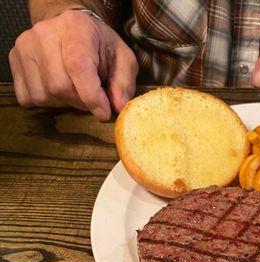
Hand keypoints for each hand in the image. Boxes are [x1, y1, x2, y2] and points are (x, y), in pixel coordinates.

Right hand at [9, 10, 138, 120]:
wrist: (72, 29)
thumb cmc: (100, 46)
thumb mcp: (122, 59)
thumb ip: (124, 83)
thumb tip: (118, 107)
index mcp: (76, 28)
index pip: (78, 67)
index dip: (91, 96)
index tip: (103, 113)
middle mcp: (45, 34)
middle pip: (59, 86)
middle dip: (81, 102)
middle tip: (93, 99)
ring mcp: (25, 47)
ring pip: (44, 95)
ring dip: (65, 103)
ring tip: (76, 90)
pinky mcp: (14, 59)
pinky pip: (28, 97)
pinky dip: (47, 102)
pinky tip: (59, 91)